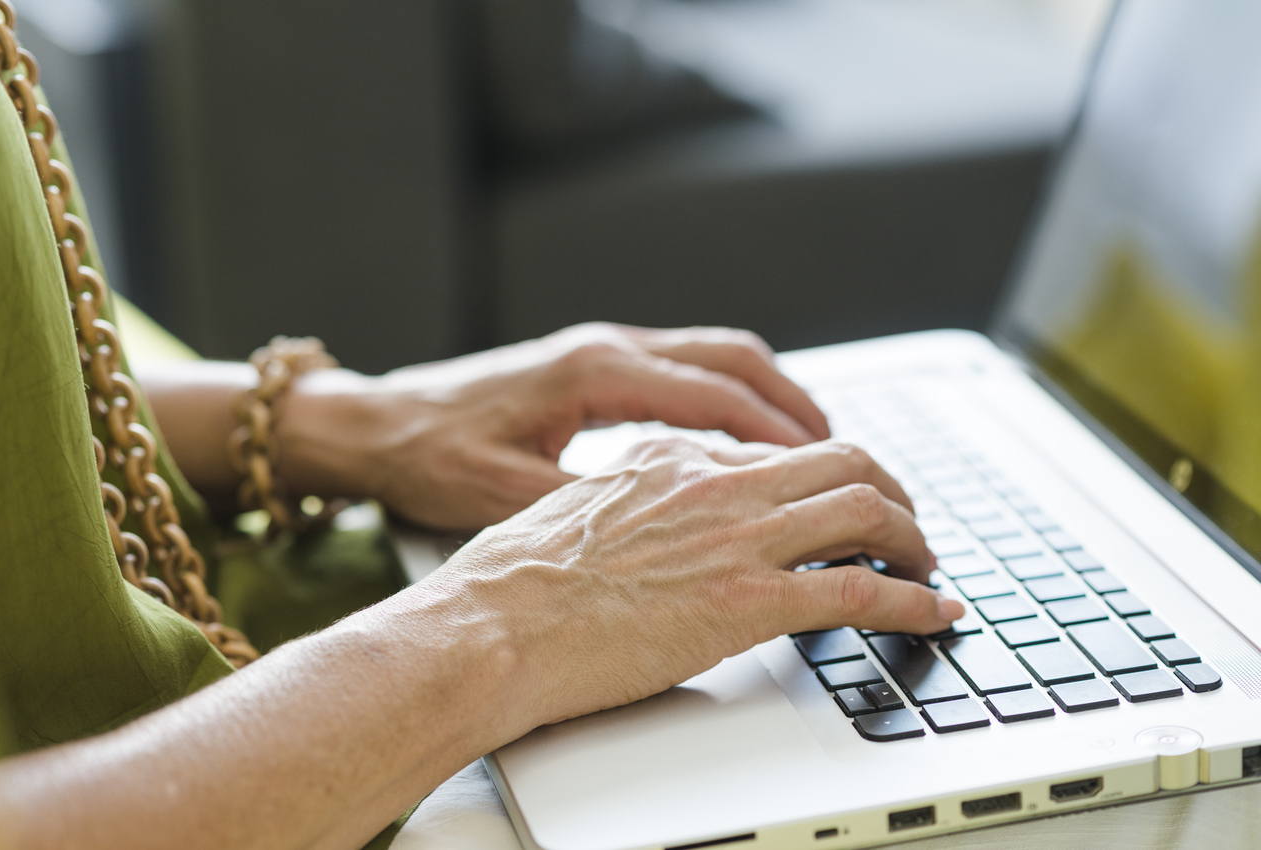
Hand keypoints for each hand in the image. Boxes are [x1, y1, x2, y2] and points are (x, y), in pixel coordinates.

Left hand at [275, 323, 830, 529]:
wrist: (374, 426)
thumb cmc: (430, 457)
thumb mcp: (506, 495)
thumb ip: (588, 507)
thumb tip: (663, 536)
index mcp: (595, 375)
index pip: (715, 394)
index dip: (780, 433)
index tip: (832, 465)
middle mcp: (607, 351)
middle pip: (732, 359)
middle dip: (795, 403)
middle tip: (847, 453)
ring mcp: (601, 353)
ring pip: (713, 358)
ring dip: (768, 396)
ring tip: (814, 447)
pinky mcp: (591, 370)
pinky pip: (683, 372)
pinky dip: (728, 400)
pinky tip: (741, 442)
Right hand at [419, 437, 961, 725]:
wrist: (488, 627)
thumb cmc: (510, 585)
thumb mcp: (569, 514)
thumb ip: (625, 506)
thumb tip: (647, 525)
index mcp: (666, 459)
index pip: (770, 454)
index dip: (817, 478)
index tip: (831, 504)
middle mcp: (710, 483)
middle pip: (839, 460)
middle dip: (888, 490)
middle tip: (904, 524)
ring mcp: (733, 537)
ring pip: (865, 508)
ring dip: (912, 537)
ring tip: (927, 563)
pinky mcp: (746, 601)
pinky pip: (860, 590)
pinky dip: (912, 600)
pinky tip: (934, 613)